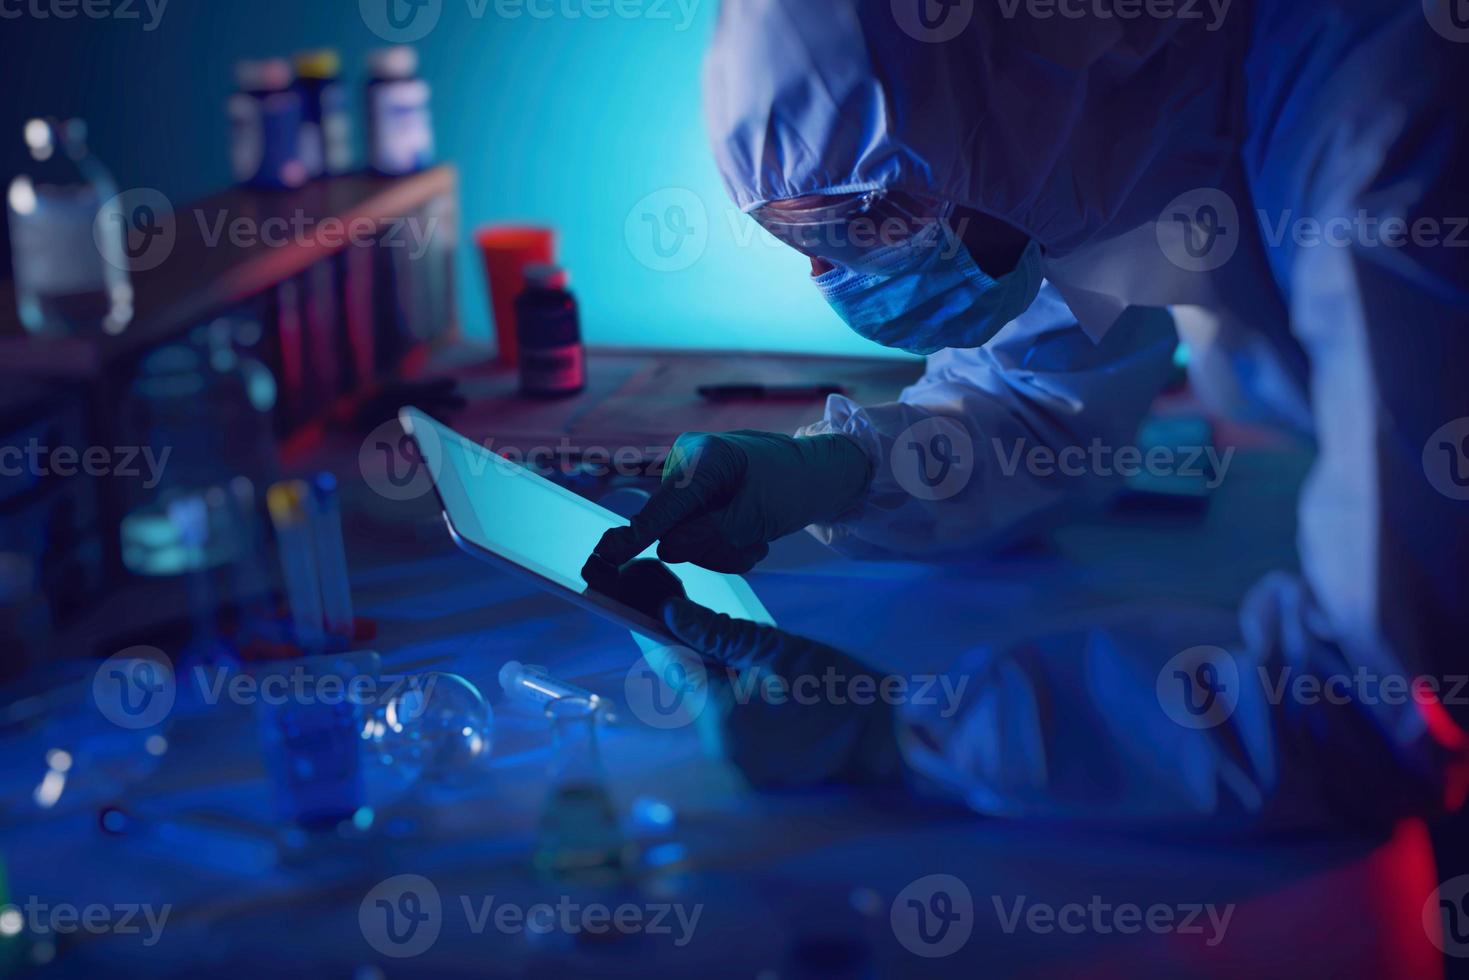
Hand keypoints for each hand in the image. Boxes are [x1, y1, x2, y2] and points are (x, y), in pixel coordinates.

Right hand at [583, 430, 871, 574]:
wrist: (824, 473)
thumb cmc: (794, 485)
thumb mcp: (755, 517)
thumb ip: (708, 536)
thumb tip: (665, 549)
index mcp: (700, 458)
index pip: (661, 508)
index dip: (634, 537)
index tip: (605, 557)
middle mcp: (687, 464)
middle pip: (673, 529)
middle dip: (712, 546)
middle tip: (753, 542)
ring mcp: (693, 482)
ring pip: (689, 539)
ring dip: (725, 549)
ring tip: (758, 535)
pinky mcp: (702, 498)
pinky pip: (701, 535)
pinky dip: (728, 544)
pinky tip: (754, 533)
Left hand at [660, 597, 901, 786]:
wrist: (891, 745)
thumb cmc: (841, 691)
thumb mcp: (781, 648)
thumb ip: (721, 632)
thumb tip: (672, 613)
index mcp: (722, 717)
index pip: (673, 668)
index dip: (668, 637)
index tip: (662, 613)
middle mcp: (721, 754)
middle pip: (697, 694)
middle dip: (712, 666)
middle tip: (748, 649)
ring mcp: (738, 776)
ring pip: (718, 718)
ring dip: (731, 695)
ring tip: (774, 682)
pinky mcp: (758, 786)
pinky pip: (739, 742)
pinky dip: (749, 721)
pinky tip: (780, 710)